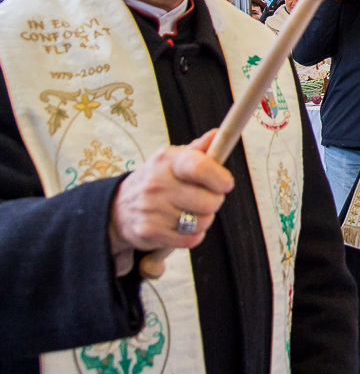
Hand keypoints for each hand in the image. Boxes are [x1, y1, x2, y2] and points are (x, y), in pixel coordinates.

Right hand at [109, 129, 233, 275]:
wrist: (118, 207)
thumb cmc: (157, 179)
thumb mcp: (173, 159)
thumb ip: (198, 149)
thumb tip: (216, 134)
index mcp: (166, 160)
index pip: (200, 167)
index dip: (220, 177)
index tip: (226, 183)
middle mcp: (157, 183)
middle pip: (209, 201)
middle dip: (215, 201)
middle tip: (206, 197)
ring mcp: (151, 209)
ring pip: (202, 222)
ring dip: (203, 219)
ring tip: (190, 211)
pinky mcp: (149, 231)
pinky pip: (191, 239)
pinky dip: (193, 235)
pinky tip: (183, 225)